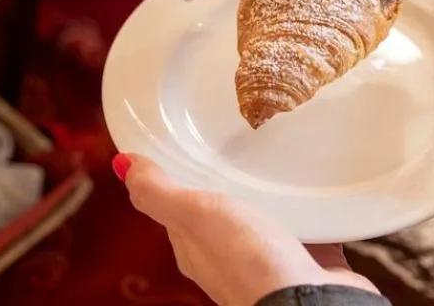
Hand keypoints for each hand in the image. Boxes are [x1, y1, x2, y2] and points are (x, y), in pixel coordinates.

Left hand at [118, 153, 378, 305]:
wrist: (306, 303)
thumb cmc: (248, 262)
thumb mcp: (195, 216)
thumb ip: (159, 192)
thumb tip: (120, 164)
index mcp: (195, 248)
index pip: (178, 209)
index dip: (179, 179)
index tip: (186, 146)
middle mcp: (229, 258)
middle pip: (223, 214)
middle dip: (229, 183)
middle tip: (237, 143)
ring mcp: (269, 261)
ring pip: (265, 220)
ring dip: (271, 195)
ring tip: (279, 157)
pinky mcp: (306, 262)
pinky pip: (305, 230)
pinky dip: (308, 211)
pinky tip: (314, 189)